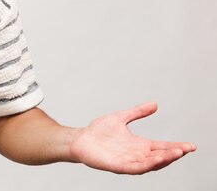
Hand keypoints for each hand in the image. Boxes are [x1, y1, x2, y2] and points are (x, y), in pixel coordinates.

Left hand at [70, 102, 196, 173]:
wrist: (80, 139)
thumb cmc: (99, 131)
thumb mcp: (121, 117)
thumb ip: (137, 112)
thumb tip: (155, 104)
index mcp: (139, 145)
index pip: (162, 147)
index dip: (176, 146)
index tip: (191, 145)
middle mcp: (136, 155)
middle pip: (160, 157)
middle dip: (173, 154)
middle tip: (186, 149)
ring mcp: (128, 161)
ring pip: (150, 164)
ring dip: (163, 160)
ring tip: (176, 153)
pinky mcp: (117, 166)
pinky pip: (135, 168)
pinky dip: (146, 165)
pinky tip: (155, 160)